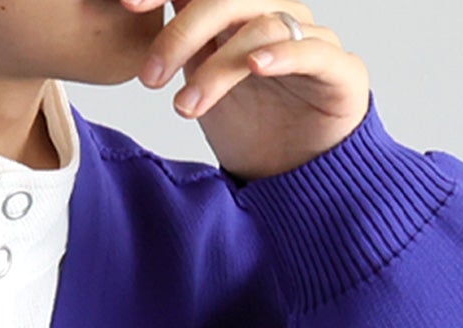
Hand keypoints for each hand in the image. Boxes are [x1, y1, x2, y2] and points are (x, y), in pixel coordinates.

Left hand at [122, 0, 370, 180]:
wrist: (298, 176)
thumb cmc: (249, 128)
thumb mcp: (199, 83)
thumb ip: (176, 48)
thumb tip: (123, 18)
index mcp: (239, 14)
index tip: (127, 5)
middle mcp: (275, 15)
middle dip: (182, 32)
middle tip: (150, 77)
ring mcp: (310, 37)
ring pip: (262, 26)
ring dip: (217, 67)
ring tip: (185, 107)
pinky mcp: (339, 70)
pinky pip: (312, 50)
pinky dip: (282, 54)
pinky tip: (254, 67)